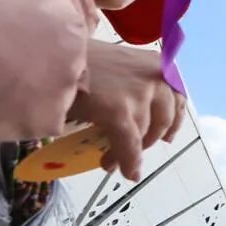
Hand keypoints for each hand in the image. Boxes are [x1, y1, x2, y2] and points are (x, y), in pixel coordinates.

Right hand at [69, 41, 185, 180]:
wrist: (49, 54)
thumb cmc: (77, 58)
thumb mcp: (118, 65)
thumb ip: (135, 85)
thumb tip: (142, 119)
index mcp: (157, 63)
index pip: (176, 97)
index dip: (173, 120)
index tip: (167, 136)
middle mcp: (156, 77)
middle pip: (162, 120)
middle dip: (147, 141)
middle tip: (133, 153)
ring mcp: (139, 93)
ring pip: (142, 135)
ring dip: (129, 153)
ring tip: (110, 162)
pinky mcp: (120, 110)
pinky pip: (129, 146)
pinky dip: (128, 162)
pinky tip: (124, 172)